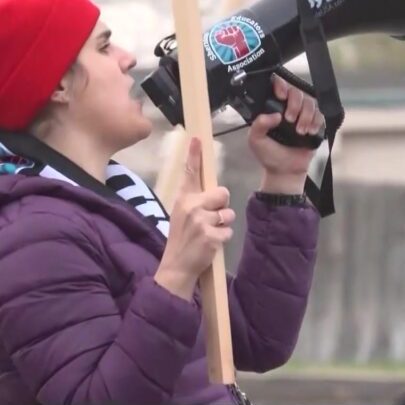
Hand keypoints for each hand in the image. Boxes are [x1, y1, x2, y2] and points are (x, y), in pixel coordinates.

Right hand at [155, 138, 235, 300]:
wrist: (176, 266)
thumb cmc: (182, 238)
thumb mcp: (181, 215)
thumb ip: (195, 201)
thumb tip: (216, 191)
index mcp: (183, 199)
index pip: (190, 173)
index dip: (195, 155)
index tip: (197, 139)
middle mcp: (191, 206)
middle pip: (222, 193)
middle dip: (222, 205)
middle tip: (211, 218)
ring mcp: (201, 221)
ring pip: (228, 214)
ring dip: (223, 225)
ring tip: (209, 233)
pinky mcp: (210, 236)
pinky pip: (228, 231)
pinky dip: (223, 239)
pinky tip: (211, 244)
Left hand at [248, 75, 324, 193]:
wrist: (285, 171)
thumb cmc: (269, 154)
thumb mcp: (255, 139)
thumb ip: (259, 124)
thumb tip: (274, 114)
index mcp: (273, 107)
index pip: (278, 86)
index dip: (281, 85)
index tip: (280, 95)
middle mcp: (289, 107)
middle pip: (297, 91)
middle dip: (294, 105)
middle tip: (289, 120)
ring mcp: (303, 115)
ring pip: (310, 101)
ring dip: (306, 115)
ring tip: (300, 131)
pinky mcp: (315, 124)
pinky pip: (321, 114)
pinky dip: (316, 122)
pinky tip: (309, 132)